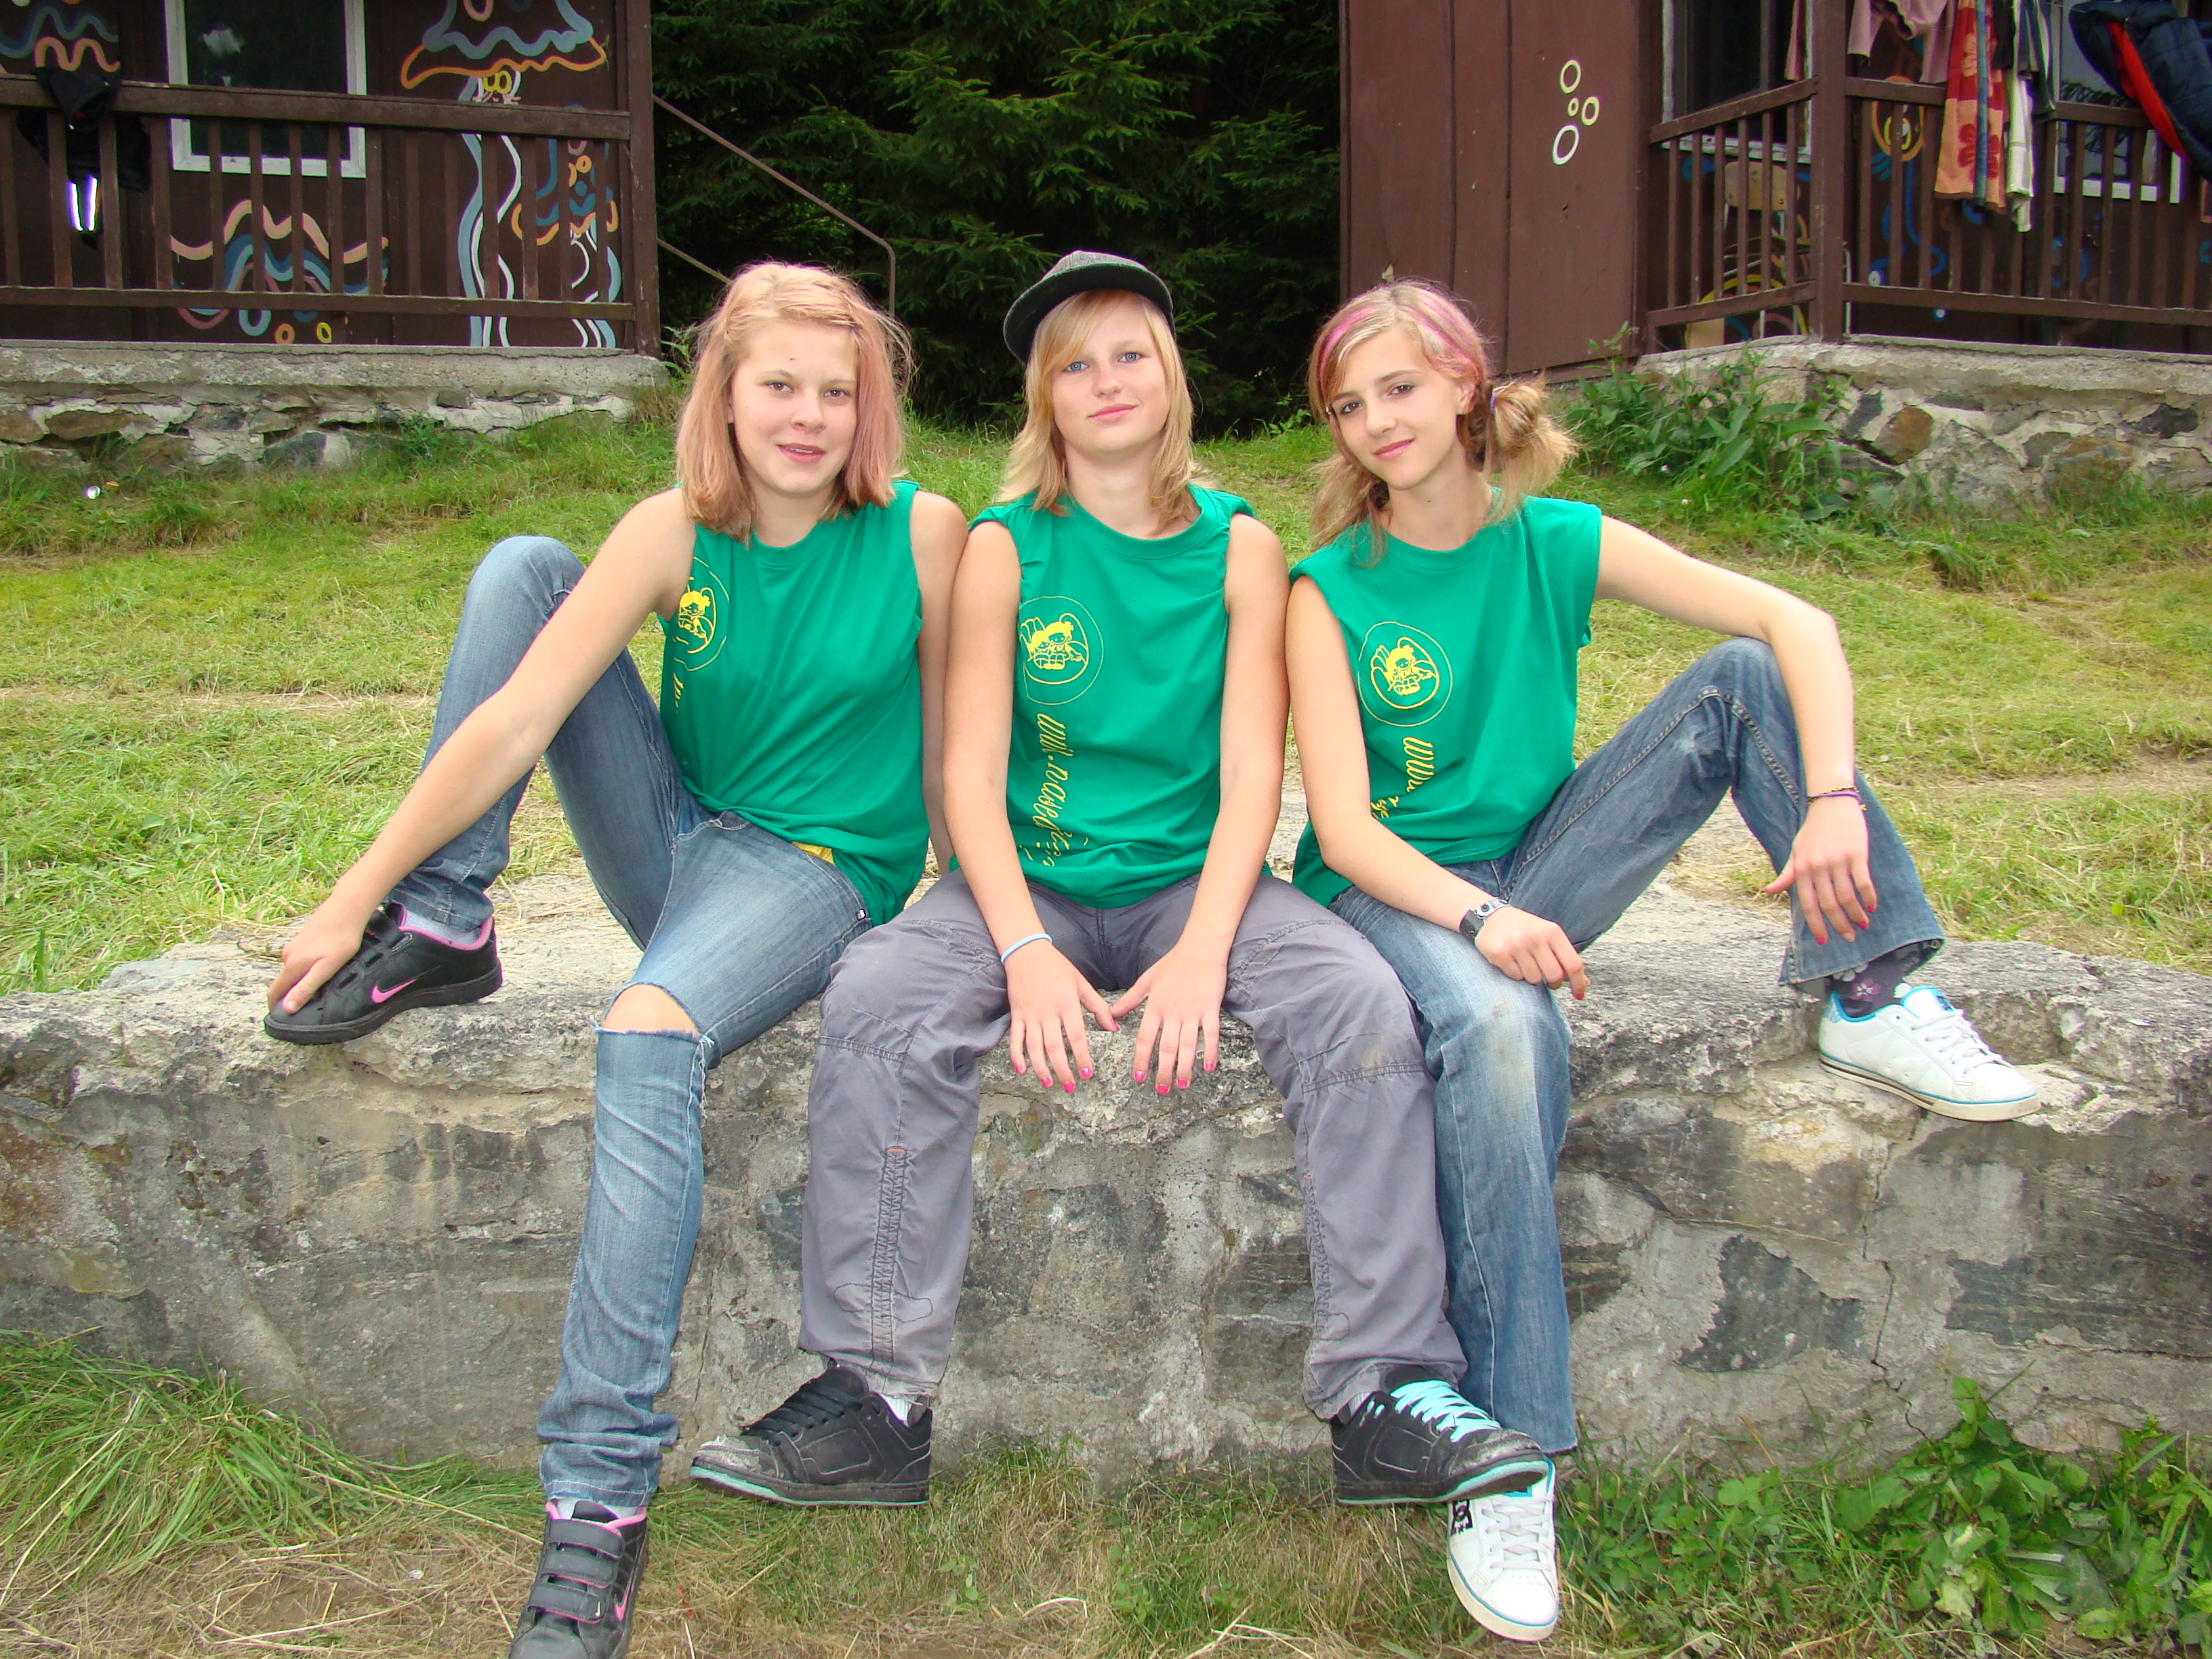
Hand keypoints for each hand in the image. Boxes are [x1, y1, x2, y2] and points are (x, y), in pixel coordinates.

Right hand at [267, 892, 377, 1013]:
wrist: (346, 909)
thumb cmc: (340, 940)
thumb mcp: (325, 968)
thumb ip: (305, 988)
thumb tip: (286, 1008)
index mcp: (292, 965)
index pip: (274, 992)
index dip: (275, 1007)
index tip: (282, 1020)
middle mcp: (288, 955)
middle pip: (283, 981)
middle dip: (289, 996)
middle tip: (305, 1008)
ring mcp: (294, 946)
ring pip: (292, 970)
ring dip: (298, 981)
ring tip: (315, 991)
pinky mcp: (303, 939)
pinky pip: (300, 959)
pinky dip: (305, 969)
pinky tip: (320, 969)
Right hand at [1005, 943, 1116, 1092]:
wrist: (1027, 953)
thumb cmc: (1057, 967)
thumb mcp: (1081, 983)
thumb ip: (1098, 1006)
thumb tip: (1113, 1027)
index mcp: (1067, 1004)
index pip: (1076, 1036)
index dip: (1082, 1057)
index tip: (1087, 1074)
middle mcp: (1048, 1012)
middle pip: (1055, 1047)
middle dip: (1063, 1070)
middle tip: (1070, 1087)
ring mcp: (1030, 1014)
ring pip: (1034, 1047)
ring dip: (1041, 1067)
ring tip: (1048, 1083)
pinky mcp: (1017, 1015)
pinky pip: (1016, 1038)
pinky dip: (1016, 1055)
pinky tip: (1021, 1070)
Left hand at [1109, 942, 1227, 1093]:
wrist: (1200, 948)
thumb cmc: (1173, 963)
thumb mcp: (1146, 980)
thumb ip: (1129, 1000)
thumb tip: (1111, 1015)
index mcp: (1155, 1007)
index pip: (1145, 1039)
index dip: (1141, 1060)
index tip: (1138, 1078)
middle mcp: (1173, 1012)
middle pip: (1167, 1048)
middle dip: (1163, 1071)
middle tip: (1161, 1090)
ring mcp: (1193, 1012)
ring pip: (1187, 1045)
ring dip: (1184, 1067)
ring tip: (1181, 1084)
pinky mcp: (1210, 1009)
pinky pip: (1210, 1034)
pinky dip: (1210, 1051)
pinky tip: (1209, 1067)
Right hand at [1473, 905, 1588, 998]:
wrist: (1492, 915)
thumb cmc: (1525, 928)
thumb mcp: (1548, 935)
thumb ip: (1565, 957)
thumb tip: (1585, 981)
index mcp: (1552, 932)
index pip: (1573, 964)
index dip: (1579, 983)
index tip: (1579, 994)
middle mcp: (1535, 937)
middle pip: (1554, 976)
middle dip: (1553, 983)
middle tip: (1548, 980)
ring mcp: (1517, 945)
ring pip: (1534, 979)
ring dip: (1532, 977)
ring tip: (1526, 963)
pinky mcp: (1500, 954)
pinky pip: (1516, 977)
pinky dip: (1516, 974)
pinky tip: (1512, 961)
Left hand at [1763, 795, 1876, 944]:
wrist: (1831, 804)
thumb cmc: (1813, 831)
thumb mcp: (1796, 852)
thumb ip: (1787, 874)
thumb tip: (1769, 891)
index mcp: (1802, 869)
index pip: (1808, 905)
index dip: (1816, 925)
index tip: (1824, 941)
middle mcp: (1818, 867)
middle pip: (1829, 905)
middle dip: (1840, 926)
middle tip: (1849, 939)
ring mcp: (1838, 861)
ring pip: (1847, 898)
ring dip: (1856, 916)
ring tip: (1863, 926)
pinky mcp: (1857, 854)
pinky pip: (1863, 882)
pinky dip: (1869, 898)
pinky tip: (1872, 907)